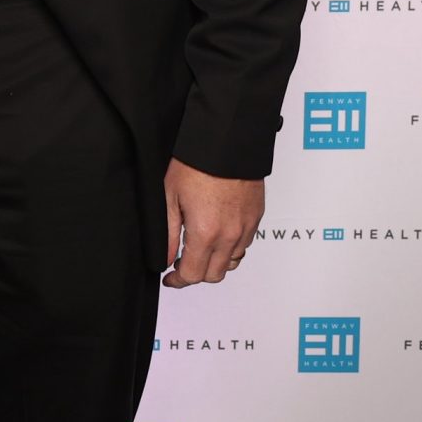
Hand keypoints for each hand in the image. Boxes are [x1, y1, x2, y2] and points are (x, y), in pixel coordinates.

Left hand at [163, 159, 263, 288]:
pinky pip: (245, 244)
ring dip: (215, 262)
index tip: (170, 277)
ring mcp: (246, 227)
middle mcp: (230, 235)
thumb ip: (168, 234)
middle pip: (214, 275)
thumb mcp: (170, 197)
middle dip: (196, 273)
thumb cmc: (196, 163)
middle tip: (182, 263)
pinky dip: (231, 247)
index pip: (193, 275)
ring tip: (200, 248)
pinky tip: (218, 234)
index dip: (178, 280)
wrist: (227, 140)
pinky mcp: (256, 217)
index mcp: (206, 232)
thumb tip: (166, 259)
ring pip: (232, 262)